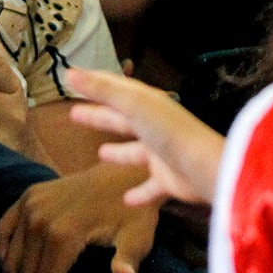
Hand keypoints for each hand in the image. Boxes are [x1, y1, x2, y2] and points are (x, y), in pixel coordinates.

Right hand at [0, 163, 158, 272]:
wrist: (124, 172)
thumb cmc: (133, 210)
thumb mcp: (139, 235)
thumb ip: (129, 259)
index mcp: (63, 232)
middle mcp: (38, 219)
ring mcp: (29, 205)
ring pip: (10, 260)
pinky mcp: (26, 197)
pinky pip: (3, 232)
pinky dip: (3, 257)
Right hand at [64, 67, 222, 206]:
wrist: (203, 167)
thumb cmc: (169, 132)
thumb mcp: (133, 104)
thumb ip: (103, 90)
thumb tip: (69, 73)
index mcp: (148, 104)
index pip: (116, 88)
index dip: (95, 82)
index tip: (74, 77)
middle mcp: (155, 126)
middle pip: (121, 118)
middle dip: (99, 115)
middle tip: (74, 114)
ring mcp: (162, 153)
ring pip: (134, 151)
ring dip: (119, 152)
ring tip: (100, 154)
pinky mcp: (168, 179)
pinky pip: (149, 186)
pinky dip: (139, 192)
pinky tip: (126, 200)